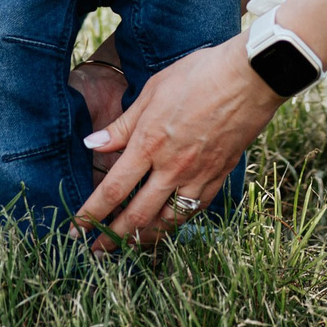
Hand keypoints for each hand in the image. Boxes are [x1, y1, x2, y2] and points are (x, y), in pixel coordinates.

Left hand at [70, 38, 281, 247]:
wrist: (250, 78)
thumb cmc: (198, 75)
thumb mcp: (152, 91)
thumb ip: (122, 125)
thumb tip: (92, 144)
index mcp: (149, 144)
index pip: (112, 190)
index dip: (91, 214)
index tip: (76, 229)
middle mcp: (171, 167)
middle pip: (136, 216)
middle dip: (112, 238)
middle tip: (96, 251)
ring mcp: (197, 176)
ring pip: (167, 221)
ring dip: (144, 238)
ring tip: (128, 245)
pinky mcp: (218, 176)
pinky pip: (194, 210)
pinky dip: (176, 223)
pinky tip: (167, 224)